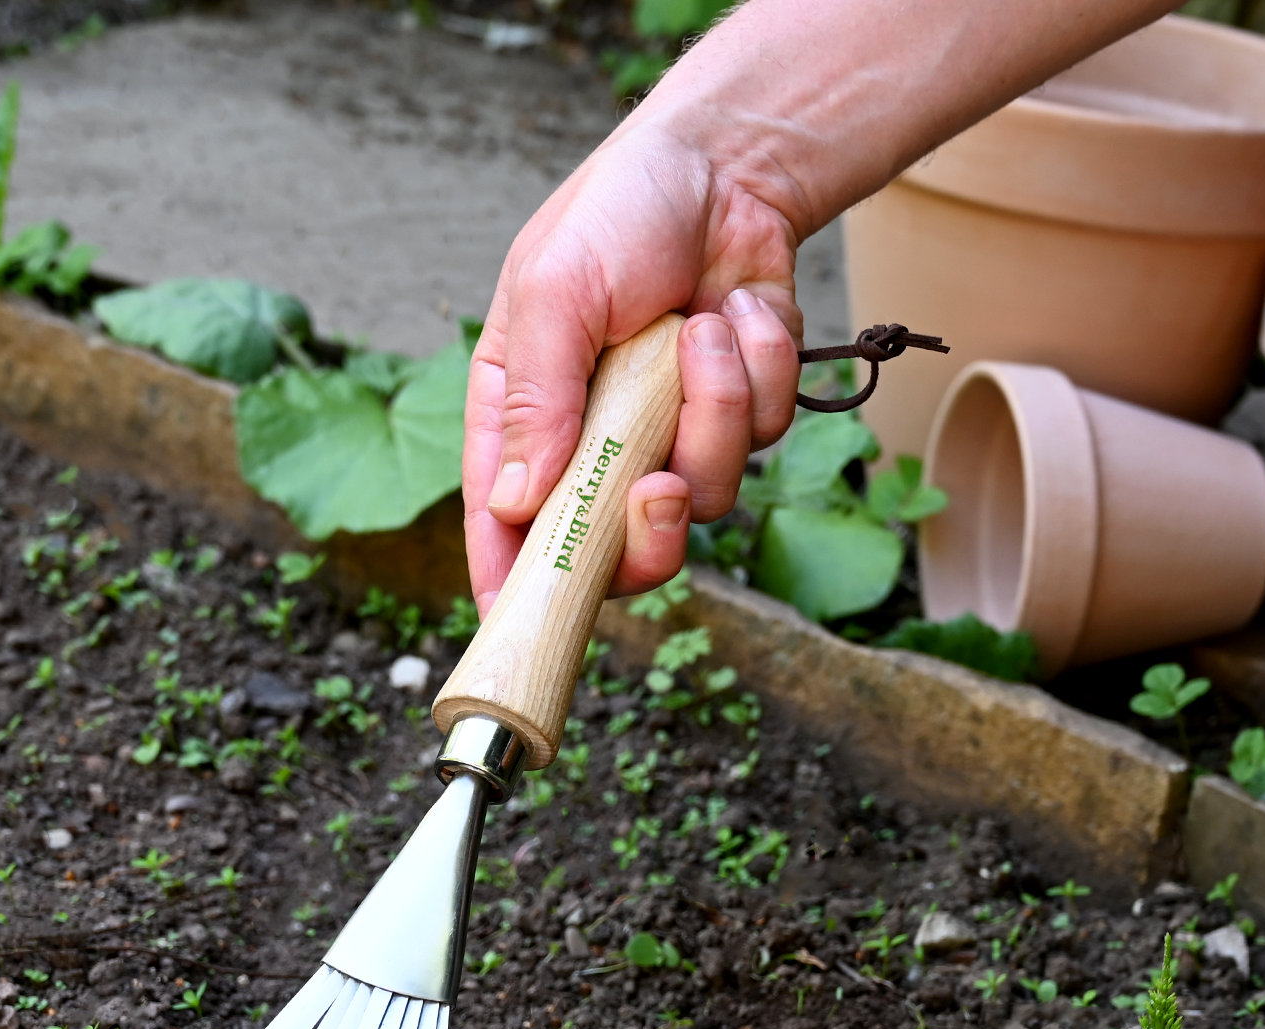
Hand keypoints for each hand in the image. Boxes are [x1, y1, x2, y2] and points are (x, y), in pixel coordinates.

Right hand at [463, 119, 802, 614]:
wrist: (729, 165)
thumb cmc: (620, 214)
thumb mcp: (556, 291)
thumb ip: (536, 400)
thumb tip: (516, 506)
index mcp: (525, 421)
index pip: (505, 527)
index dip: (511, 585)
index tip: (516, 628)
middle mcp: (594, 446)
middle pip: (614, 554)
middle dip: (647, 535)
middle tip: (659, 486)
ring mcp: (668, 439)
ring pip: (703, 498)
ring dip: (715, 410)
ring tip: (700, 328)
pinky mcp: (736, 420)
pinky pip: (759, 440)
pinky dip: (759, 371)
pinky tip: (736, 313)